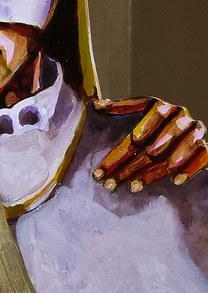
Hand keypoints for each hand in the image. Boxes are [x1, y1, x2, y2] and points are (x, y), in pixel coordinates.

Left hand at [92, 97, 207, 191]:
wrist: (183, 135)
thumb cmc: (152, 126)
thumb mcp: (136, 113)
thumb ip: (118, 108)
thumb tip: (95, 105)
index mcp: (161, 107)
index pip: (141, 128)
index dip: (130, 141)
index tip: (115, 159)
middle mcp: (180, 117)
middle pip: (153, 146)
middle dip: (129, 167)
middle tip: (111, 183)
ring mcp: (195, 131)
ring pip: (173, 156)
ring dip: (153, 173)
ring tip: (133, 187)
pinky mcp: (205, 147)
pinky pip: (201, 157)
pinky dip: (189, 169)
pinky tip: (175, 181)